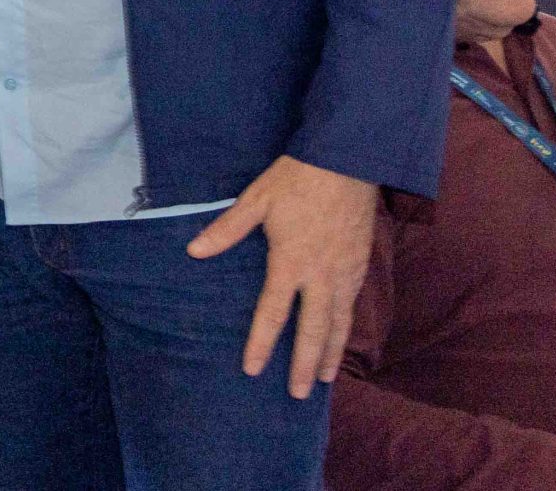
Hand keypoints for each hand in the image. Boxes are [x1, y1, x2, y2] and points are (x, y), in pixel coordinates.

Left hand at [188, 155, 378, 398]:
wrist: (347, 161)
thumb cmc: (296, 179)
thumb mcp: (255, 201)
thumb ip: (226, 230)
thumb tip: (194, 251)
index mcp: (290, 262)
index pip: (272, 313)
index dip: (262, 344)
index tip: (253, 370)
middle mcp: (321, 275)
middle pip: (313, 331)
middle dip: (306, 365)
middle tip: (300, 394)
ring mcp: (345, 272)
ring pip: (339, 324)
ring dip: (331, 353)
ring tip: (326, 379)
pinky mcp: (361, 265)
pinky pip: (353, 306)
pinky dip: (346, 329)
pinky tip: (341, 338)